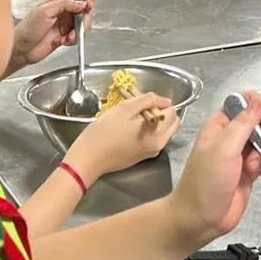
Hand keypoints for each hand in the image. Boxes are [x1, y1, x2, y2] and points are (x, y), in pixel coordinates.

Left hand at [10, 0, 93, 72]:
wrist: (21, 49)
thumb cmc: (27, 29)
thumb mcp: (45, 11)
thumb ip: (65, 4)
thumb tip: (81, 2)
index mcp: (57, 1)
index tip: (88, 6)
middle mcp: (62, 11)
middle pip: (84, 10)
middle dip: (84, 19)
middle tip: (80, 26)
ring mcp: (64, 24)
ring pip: (82, 24)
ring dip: (78, 32)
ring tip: (68, 37)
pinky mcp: (65, 36)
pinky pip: (77, 37)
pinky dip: (73, 40)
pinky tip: (63, 41)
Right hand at [65, 92, 179, 179]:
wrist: (89, 159)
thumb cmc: (105, 131)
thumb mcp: (125, 108)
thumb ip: (148, 100)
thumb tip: (166, 101)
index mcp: (158, 133)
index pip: (171, 111)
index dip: (157, 103)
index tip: (139, 103)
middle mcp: (160, 145)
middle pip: (171, 123)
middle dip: (159, 112)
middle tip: (138, 110)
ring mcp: (151, 153)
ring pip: (163, 131)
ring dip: (153, 121)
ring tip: (131, 119)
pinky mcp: (142, 157)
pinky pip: (153, 139)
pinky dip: (147, 131)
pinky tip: (128, 130)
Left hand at [167, 89, 260, 243]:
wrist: (199, 219)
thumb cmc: (206, 182)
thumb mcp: (223, 149)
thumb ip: (243, 124)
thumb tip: (258, 101)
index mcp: (220, 124)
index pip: (246, 101)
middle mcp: (232, 135)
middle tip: (255, 156)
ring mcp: (242, 153)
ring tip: (254, 170)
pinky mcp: (250, 169)